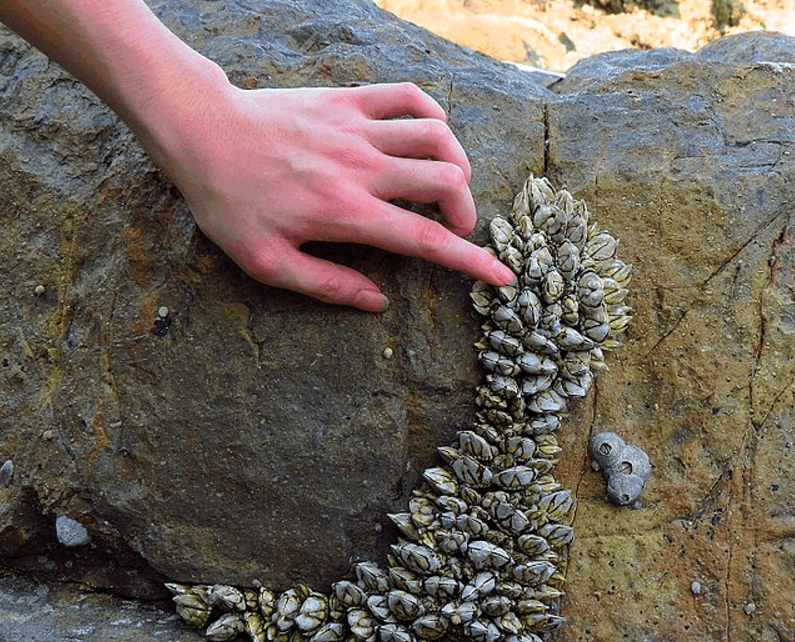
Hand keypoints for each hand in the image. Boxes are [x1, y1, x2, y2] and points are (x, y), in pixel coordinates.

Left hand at [154, 81, 516, 310]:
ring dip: (455, 162)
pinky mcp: (349, 100)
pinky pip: (408, 97)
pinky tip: (431, 131)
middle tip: (455, 227)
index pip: (426, 240)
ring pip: (437, 136)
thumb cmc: (229, 201)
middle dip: (466, 209)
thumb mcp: (267, 261)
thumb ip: (327, 285)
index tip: (504, 275)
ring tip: (447, 182)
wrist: (201, 131)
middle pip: (446, 180)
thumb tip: (377, 303)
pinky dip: (432, 112)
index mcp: (348, 213)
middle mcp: (363, 168)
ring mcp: (358, 129)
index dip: (472, 262)